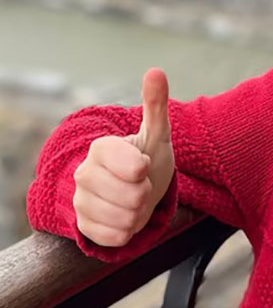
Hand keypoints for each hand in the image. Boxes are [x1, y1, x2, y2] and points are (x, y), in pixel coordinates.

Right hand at [73, 68, 174, 246]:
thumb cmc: (145, 158)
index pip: (133, 167)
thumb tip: (156, 71)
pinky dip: (128, 231)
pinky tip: (125, 217)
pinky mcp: (85, 227)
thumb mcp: (156, 134)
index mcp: (101, 148)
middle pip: (134, 197)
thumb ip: (155, 105)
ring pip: (127, 219)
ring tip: (134, 201)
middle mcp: (84, 173)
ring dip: (139, 213)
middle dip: (146, 194)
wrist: (131, 189)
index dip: (145, 170)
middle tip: (141, 186)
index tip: (142, 166)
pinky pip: (117, 237)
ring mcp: (82, 201)